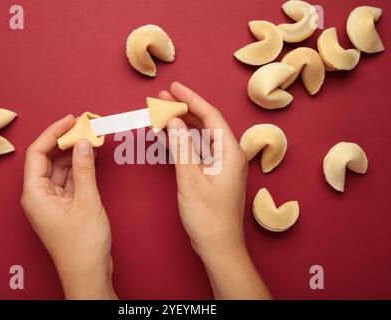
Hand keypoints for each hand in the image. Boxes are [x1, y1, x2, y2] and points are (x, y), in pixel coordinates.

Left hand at [21, 115, 115, 299]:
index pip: (37, 153)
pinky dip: (81, 168)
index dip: (53, 133)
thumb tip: (82, 143)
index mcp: (35, 194)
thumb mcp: (86, 202)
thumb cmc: (82, 245)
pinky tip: (92, 157)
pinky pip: (71, 180)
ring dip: (75, 154)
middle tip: (85, 126)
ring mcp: (53, 201)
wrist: (89, 273)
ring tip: (91, 138)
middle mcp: (40, 196)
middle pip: (49, 159)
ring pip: (61, 169)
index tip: (70, 120)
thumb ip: (84, 170)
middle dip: (66, 142)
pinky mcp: (66, 206)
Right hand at [159, 82, 270, 298]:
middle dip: (183, 109)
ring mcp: (221, 165)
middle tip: (161, 99)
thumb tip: (172, 121)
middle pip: (205, 124)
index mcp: (230, 152)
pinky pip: (196, 152)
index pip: (210, 116)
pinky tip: (167, 136)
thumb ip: (181, 147)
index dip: (191, 99)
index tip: (174, 87)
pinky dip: (182, 143)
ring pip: (199, 137)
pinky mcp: (212, 175)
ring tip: (160, 113)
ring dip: (181, 125)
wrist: (218, 246)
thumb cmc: (208, 217)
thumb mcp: (191, 179)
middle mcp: (228, 155)